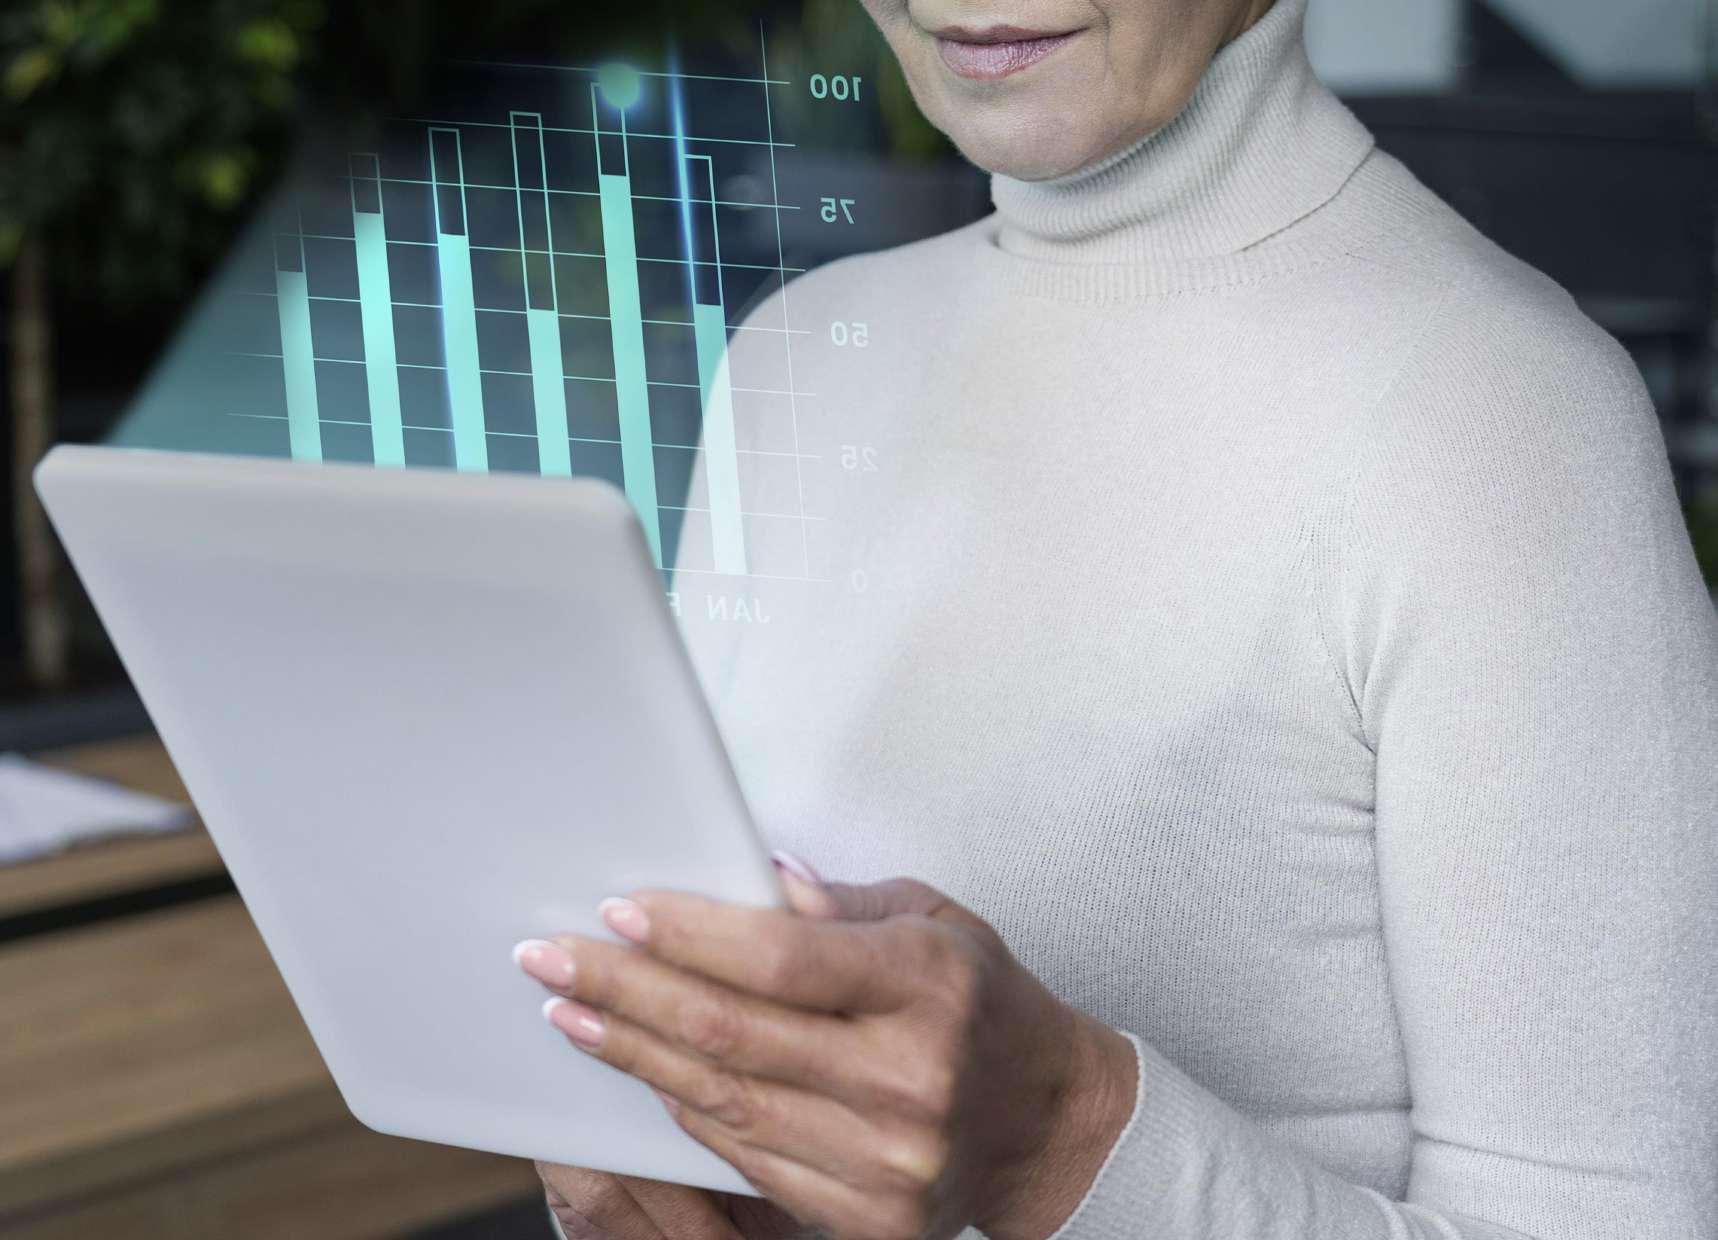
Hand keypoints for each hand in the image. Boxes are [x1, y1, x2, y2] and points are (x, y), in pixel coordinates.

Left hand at [514, 856, 1137, 1239]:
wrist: (1041, 1120)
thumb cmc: (981, 1001)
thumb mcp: (934, 921)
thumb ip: (839, 905)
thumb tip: (747, 879)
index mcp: (925, 986)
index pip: (779, 958)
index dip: (687, 934)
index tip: (618, 911)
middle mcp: (906, 1078)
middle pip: (731, 1031)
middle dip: (624, 990)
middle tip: (549, 959)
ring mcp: (885, 1160)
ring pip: (723, 1100)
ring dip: (633, 1053)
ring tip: (571, 1013)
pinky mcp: (865, 1216)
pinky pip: (745, 1154)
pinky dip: (683, 1107)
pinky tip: (642, 1070)